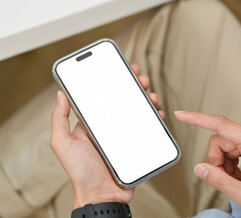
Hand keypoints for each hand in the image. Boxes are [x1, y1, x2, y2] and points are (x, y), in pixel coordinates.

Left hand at [51, 64, 163, 208]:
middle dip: (134, 86)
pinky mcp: (137, 144)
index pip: (104, 97)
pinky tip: (157, 113)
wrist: (102, 195)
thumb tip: (60, 94)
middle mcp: (110, 127)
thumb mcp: (63, 143)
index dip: (113, 81)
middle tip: (141, 78)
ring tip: (151, 95)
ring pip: (138, 112)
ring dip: (146, 100)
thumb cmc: (81, 172)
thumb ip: (59, 119)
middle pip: (124, 101)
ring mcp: (125, 135)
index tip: (121, 69)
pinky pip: (148, 128)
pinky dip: (155, 118)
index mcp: (93, 123)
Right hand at [174, 111, 240, 210]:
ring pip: (225, 142)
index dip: (196, 119)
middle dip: (218, 161)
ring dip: (225, 162)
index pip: (219, 124)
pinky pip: (233, 143)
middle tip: (228, 179)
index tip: (181, 114)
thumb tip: (200, 168)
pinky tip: (240, 172)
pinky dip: (232, 159)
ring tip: (237, 178)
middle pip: (220, 140)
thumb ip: (219, 181)